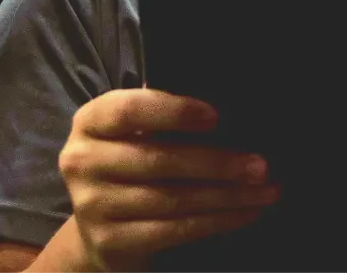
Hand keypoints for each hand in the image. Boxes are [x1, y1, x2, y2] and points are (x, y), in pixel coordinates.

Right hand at [58, 89, 278, 272]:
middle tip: (260, 164)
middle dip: (217, 163)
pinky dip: (216, 221)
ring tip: (264, 190)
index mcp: (90, 121)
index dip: (173, 111)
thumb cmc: (130, 166)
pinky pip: (174, 230)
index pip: (128, 110)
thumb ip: (162, 113)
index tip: (216, 116)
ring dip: (227, 195)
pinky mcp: (110, 241)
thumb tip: (228, 105)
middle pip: (158, 160)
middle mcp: (81, 161)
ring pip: (172, 199)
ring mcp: (92, 204)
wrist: (100, 231)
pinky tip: (245, 213)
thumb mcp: (132, 133)